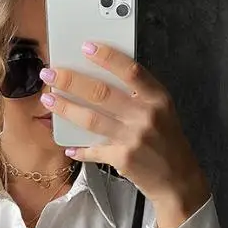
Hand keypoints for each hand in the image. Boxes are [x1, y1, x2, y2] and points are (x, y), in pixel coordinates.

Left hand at [40, 42, 211, 227]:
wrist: (178, 180)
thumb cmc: (168, 143)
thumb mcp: (163, 113)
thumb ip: (139, 96)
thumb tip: (101, 79)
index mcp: (158, 99)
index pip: (130, 70)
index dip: (106, 57)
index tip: (86, 47)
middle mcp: (146, 116)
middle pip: (101, 93)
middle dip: (70, 80)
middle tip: (51, 73)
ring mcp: (133, 138)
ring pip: (91, 118)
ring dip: (65, 108)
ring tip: (50, 100)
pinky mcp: (123, 159)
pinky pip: (93, 150)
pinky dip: (79, 148)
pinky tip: (69, 145)